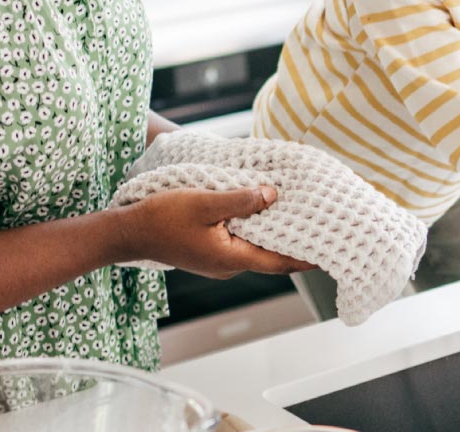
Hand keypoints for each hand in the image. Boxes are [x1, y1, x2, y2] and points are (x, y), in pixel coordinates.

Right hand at [113, 186, 315, 278]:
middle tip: (320, 228)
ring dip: (274, 234)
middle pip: (270, 256)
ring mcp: (218, 260)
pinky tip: (261, 213)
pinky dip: (255, 230)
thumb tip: (272, 195)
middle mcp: (228, 265)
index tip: (330, 252)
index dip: (306, 258)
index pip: (279, 262)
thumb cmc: (163, 217)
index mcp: (231, 258)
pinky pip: (240, 243)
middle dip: (295, 244)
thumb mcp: (205, 201)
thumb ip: (241, 200)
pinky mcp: (209, 252)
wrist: (129, 232)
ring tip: (297, 216)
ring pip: (255, 248)